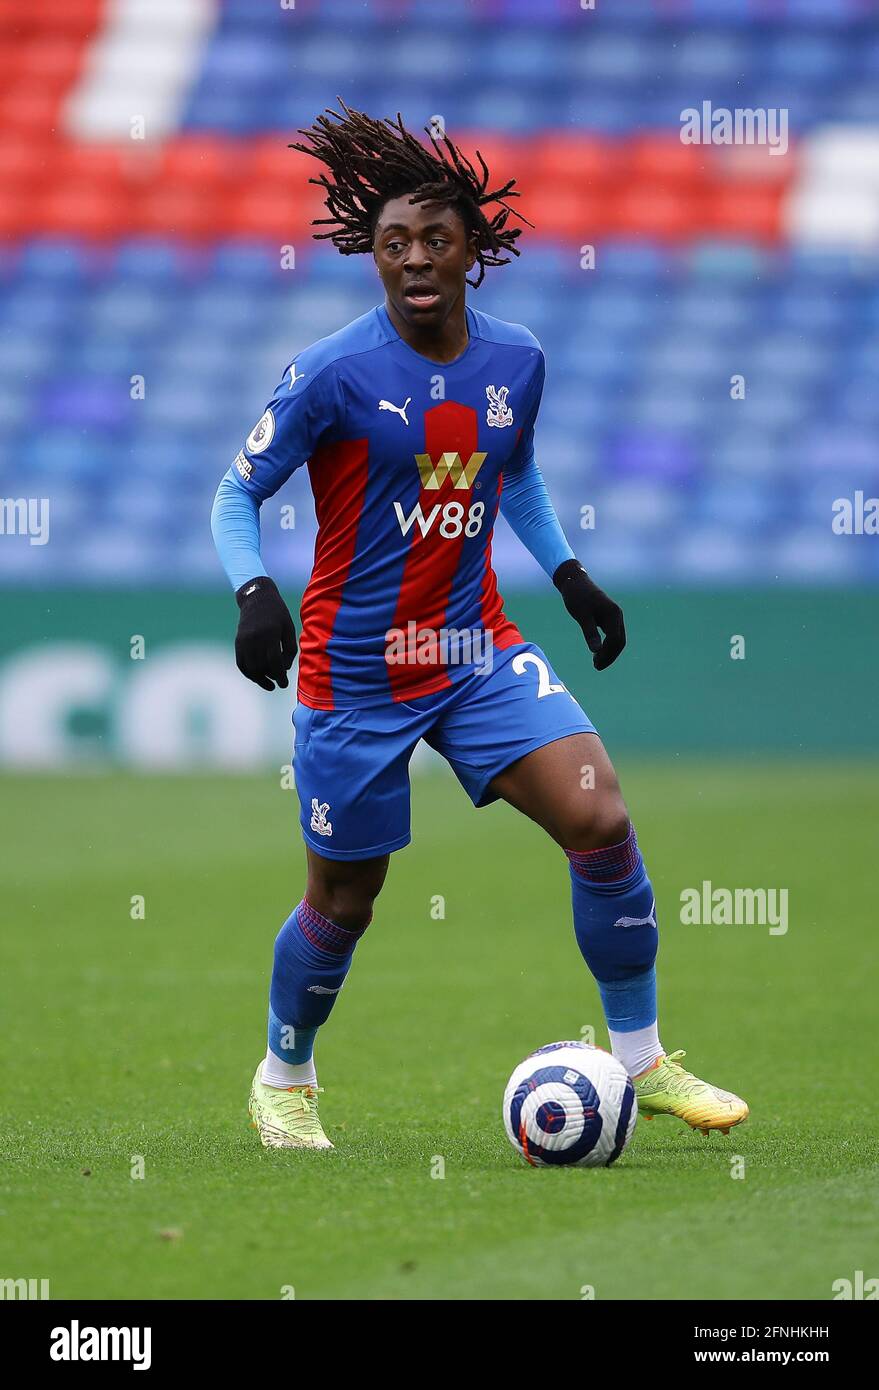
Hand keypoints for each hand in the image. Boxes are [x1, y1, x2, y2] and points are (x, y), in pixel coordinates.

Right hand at [234, 576, 296, 690]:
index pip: (274, 661)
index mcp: (270, 633)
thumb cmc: (278, 614)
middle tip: (279, 682)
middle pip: (261, 667)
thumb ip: (289, 649)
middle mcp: (254, 638)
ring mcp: (244, 641)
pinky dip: (248, 673)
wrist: (257, 598)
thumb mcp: (289, 628)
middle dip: (271, 678)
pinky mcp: (238, 642)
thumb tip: (284, 669)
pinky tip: (257, 677)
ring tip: (269, 684)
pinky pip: (241, 663)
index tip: (284, 684)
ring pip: (250, 668)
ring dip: (259, 679)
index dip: (279, 676)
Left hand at [553, 559, 625, 670]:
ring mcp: (614, 616)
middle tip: (596, 667)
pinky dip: (607, 645)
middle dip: (610, 656)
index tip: (596, 664)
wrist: (574, 581)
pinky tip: (597, 652)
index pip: (615, 640)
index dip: (608, 654)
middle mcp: (617, 615)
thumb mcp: (581, 615)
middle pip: (619, 641)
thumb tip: (596, 651)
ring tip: (596, 663)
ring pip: (617, 639)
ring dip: (609, 652)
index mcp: (613, 614)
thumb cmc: (577, 597)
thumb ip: (590, 632)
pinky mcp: (608, 617)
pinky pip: (612, 634)